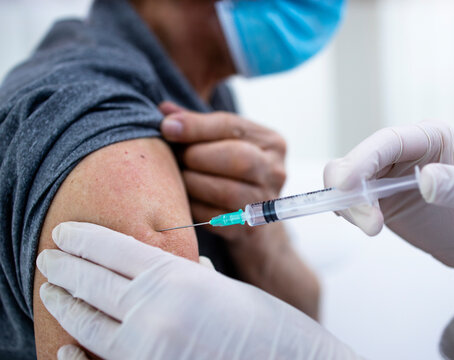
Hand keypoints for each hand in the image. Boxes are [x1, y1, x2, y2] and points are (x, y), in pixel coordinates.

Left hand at [37, 222, 357, 359]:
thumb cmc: (266, 325)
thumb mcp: (221, 289)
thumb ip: (183, 279)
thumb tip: (155, 272)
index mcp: (176, 277)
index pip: (113, 248)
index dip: (83, 238)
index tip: (65, 231)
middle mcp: (154, 312)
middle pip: (92, 281)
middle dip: (64, 267)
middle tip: (49, 257)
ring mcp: (146, 349)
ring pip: (87, 322)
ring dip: (65, 303)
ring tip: (53, 289)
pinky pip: (99, 359)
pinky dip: (76, 351)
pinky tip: (65, 342)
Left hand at [160, 102, 286, 242]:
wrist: (251, 215)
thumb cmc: (231, 168)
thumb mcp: (222, 140)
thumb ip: (196, 124)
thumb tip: (164, 111)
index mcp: (272, 142)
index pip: (232, 126)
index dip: (196, 126)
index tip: (166, 127)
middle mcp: (275, 171)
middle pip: (238, 158)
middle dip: (197, 156)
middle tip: (175, 158)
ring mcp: (265, 202)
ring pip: (226, 191)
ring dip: (192, 183)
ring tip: (176, 178)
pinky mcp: (250, 229)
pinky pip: (215, 218)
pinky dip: (193, 207)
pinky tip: (183, 199)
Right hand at [324, 121, 453, 323]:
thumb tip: (426, 180)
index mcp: (430, 138)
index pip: (388, 141)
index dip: (362, 158)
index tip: (346, 183)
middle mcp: (403, 153)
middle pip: (357, 159)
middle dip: (351, 188)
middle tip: (368, 220)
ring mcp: (387, 177)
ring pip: (346, 181)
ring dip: (350, 205)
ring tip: (374, 229)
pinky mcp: (378, 200)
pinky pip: (349, 201)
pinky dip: (349, 213)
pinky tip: (367, 226)